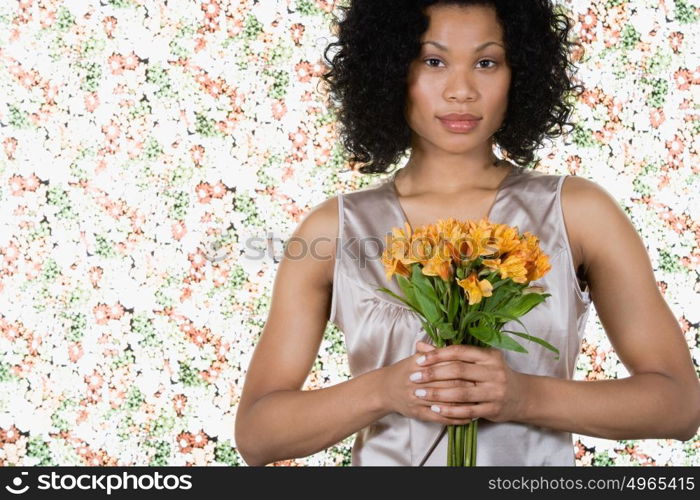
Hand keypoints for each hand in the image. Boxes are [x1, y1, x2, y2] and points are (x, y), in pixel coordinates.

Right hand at [380, 340, 484, 424]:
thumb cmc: (404, 372)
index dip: (462, 368)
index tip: (477, 370)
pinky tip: (469, 418)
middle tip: (483, 387)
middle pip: (447, 385)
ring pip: (445, 403)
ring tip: (480, 403)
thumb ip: (435, 353)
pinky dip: (455, 419)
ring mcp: (417, 399)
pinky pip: (440, 418)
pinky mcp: (417, 414)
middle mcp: (416, 382)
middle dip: (467, 387)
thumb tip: (455, 346)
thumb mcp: (416, 359)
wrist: (384, 390)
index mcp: (417, 365)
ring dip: (464, 405)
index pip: (444, 366)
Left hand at [409, 341, 527, 423]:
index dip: (438, 355)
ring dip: (437, 393)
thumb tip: (420, 345)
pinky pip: (468, 411)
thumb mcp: (477, 361)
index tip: (419, 360)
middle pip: (458, 371)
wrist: (523, 396)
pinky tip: (436, 409)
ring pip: (461, 392)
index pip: (459, 352)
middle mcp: (494, 371)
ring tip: (420, 393)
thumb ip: (450, 354)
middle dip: (433, 374)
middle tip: (414, 378)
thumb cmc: (494, 375)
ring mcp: (495, 391)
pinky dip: (450, 410)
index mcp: (489, 356)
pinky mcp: (494, 409)